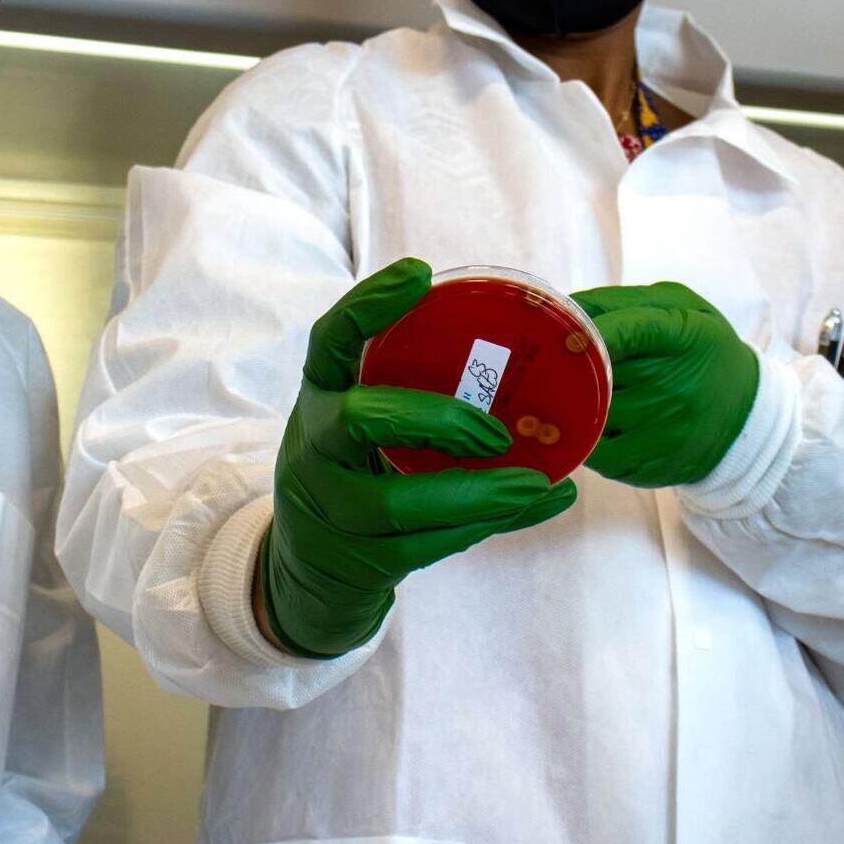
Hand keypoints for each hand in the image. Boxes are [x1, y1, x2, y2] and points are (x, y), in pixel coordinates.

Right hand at [262, 258, 578, 657]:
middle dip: (434, 420)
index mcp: (319, 398)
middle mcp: (313, 449)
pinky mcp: (356, 562)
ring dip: (474, 493)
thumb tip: (521, 353)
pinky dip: (484, 528)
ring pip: (395, 504)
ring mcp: (328, 510)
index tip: (420, 273)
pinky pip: (424, 548)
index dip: (368, 305)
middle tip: (496, 430)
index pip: (329, 341)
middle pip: (357, 421)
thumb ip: (406, 391)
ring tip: (535, 484)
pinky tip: (532, 509)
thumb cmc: (355, 473)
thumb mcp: (360, 424)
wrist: (308, 569)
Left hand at [571, 281, 761, 489]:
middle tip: (542, 359)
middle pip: (599, 374)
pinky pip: (593, 453)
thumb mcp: (680, 309)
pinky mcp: (648, 465)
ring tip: (556, 391)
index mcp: (686, 337)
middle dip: (565, 366)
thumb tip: (565, 307)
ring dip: (566, 403)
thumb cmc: (702, 352)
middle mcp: (676, 387)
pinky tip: (578, 423)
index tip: (561, 329)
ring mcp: (662, 431)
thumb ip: (622, 303)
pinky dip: (578, 437)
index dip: (590, 331)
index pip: (631, 331)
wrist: (745, 418)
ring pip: (589, 414)